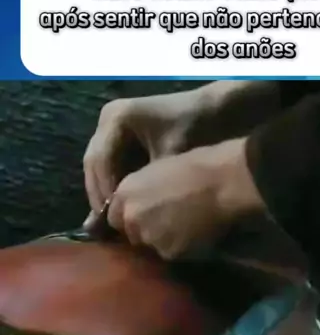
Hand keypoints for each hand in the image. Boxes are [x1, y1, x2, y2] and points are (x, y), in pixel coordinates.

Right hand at [83, 82, 280, 219]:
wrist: (211, 110)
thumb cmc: (193, 130)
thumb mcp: (170, 158)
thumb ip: (145, 186)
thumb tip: (129, 216)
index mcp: (117, 118)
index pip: (100, 161)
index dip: (104, 192)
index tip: (111, 219)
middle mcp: (108, 118)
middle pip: (93, 163)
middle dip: (99, 194)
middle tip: (106, 224)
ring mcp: (111, 125)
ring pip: (97, 164)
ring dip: (102, 191)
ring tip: (110, 220)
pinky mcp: (119, 135)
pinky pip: (108, 162)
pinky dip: (112, 183)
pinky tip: (119, 205)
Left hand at [107, 138, 265, 259]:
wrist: (222, 182)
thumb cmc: (195, 166)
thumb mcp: (156, 171)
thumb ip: (139, 192)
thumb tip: (134, 209)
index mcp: (125, 193)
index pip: (114, 218)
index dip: (131, 218)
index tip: (146, 216)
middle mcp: (131, 217)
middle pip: (131, 235)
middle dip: (144, 232)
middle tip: (168, 223)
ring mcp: (149, 237)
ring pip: (150, 247)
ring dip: (162, 242)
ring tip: (183, 229)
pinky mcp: (169, 252)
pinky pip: (170, 254)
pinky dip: (179, 248)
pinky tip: (194, 235)